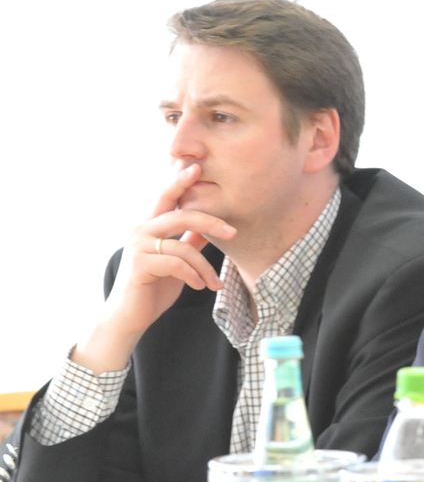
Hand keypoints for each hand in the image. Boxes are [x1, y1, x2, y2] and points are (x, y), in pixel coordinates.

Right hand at [73, 163, 236, 372]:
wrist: (131, 316)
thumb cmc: (154, 287)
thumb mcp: (178, 262)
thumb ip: (190, 243)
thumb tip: (210, 229)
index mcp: (151, 225)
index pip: (168, 198)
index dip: (180, 181)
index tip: (196, 166)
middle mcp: (141, 229)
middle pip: (181, 215)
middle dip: (210, 222)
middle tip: (233, 233)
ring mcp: (137, 245)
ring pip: (183, 246)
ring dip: (205, 268)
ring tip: (214, 284)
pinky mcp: (138, 263)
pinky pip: (177, 264)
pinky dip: (194, 276)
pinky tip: (200, 287)